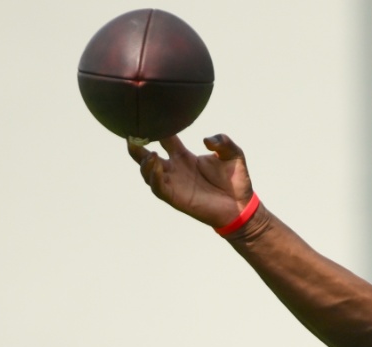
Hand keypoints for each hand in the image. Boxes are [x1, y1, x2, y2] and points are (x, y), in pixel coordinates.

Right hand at [127, 134, 254, 228]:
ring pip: (148, 172)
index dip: (156, 127)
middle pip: (147, 155)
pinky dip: (154, 177)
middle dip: (136, 146)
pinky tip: (156, 166)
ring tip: (148, 153)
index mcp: (183, 156)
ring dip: (144, 162)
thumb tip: (206, 140)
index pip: (164, 138)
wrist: (242, 206)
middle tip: (130, 134)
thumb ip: (223, 142)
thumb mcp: (233, 154)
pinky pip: (159, 188)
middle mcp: (175, 168)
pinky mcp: (176, 198)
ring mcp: (174, 183)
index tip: (148, 115)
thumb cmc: (236, 180)